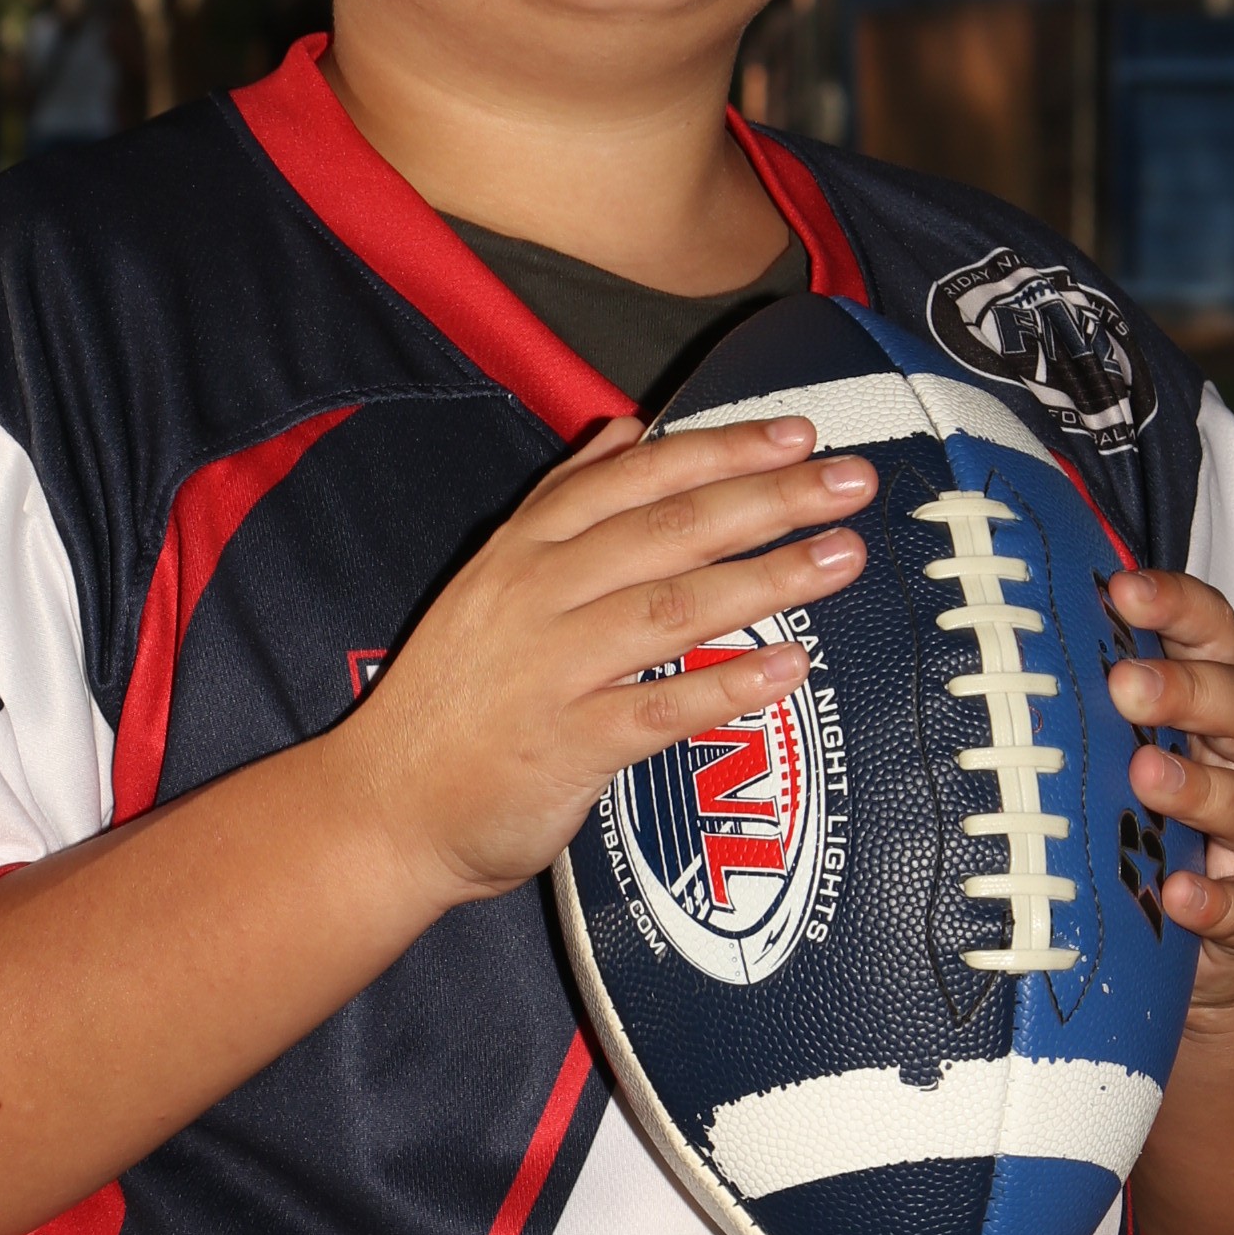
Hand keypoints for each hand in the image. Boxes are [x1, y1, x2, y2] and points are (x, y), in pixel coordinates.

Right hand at [342, 414, 875, 905]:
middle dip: (768, 500)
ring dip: (766, 578)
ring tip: (842, 558)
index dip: (721, 451)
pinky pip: (658, 709)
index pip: (637, 479)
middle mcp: (538, 595)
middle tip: (850, 482)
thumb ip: (564, 497)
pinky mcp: (567, 746)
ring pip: (671, 607)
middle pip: (668, 531)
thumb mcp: (494, 577)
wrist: (384, 807)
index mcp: (525, 548)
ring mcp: (551, 669)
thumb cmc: (455, 696)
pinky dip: (724, 685)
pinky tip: (790, 668)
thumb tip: (629, 427)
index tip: (798, 433)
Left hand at [1104, 566, 1233, 1015]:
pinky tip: (1178, 893)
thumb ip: (1096, 714)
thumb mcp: (1131, 761)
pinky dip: (1214, 899)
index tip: (1122, 589)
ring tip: (1145, 775)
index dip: (1177, 607)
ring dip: (1199, 787)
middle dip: (1186, 691)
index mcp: (1221, 710)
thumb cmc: (1159, 830)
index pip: (1215, 639)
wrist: (1222, 946)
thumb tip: (997, 657)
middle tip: (1124, 685)